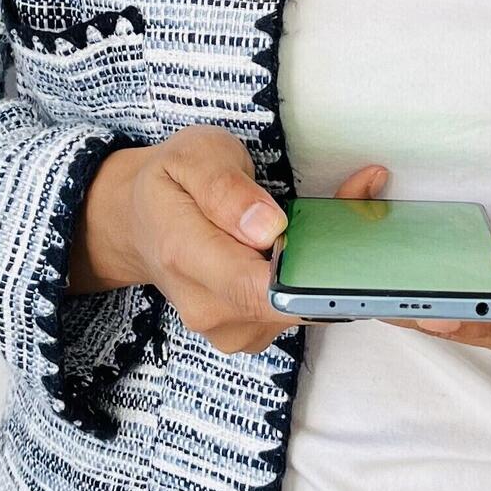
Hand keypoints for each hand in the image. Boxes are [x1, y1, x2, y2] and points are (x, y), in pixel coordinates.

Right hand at [68, 127, 387, 356]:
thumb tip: (268, 226)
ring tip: (317, 223)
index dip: (308, 267)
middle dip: (327, 260)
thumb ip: (226, 188)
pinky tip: (303, 249)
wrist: (140, 222)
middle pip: (289, 304)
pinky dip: (311, 282)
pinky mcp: (248, 334)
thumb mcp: (194, 156)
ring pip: (299, 311)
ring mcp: (227, 328)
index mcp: (185, 256)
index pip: (256, 287)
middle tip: (350, 207)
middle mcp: (206, 307)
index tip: (340, 231)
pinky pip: (295, 314)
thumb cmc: (172, 182)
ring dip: (323, 270)